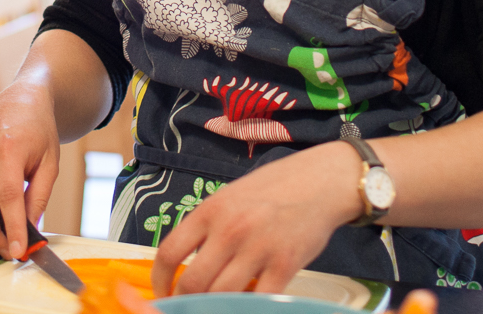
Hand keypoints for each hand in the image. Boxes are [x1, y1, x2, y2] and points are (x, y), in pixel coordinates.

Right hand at [0, 81, 60, 258]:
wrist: (19, 103)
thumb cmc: (38, 131)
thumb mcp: (50, 164)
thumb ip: (39, 198)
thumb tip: (29, 231)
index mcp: (9, 149)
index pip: (8, 198)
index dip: (13, 229)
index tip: (18, 252)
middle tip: (9, 250)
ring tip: (1, 238)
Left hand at [153, 142, 360, 294]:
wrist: (322, 181)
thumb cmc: (276, 188)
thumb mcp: (231, 196)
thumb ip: (209, 227)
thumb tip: (187, 262)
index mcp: (211, 210)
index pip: (169, 252)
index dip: (160, 281)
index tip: (162, 292)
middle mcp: (230, 229)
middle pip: (193, 283)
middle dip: (184, 302)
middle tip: (187, 308)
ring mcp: (257, 249)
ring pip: (221, 296)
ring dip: (214, 308)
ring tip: (216, 308)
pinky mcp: (284, 265)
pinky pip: (258, 301)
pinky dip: (247, 308)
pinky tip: (245, 306)